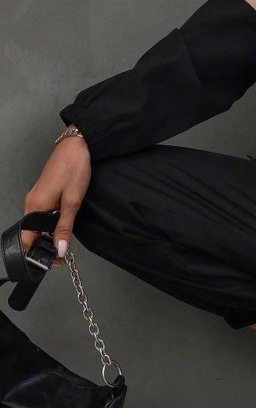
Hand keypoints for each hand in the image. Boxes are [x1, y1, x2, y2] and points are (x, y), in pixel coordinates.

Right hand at [21, 136, 91, 266]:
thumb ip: (64, 227)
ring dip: (48, 235)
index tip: (53, 260)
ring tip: (63, 239)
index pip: (27, 239)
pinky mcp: (42, 194)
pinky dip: (49, 223)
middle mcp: (31, 202)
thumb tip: (59, 249)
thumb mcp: (73, 202)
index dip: (38, 253)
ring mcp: (35, 198)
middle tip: (62, 253)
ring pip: (36, 224)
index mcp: (35, 206)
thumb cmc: (74, 168)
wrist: (77, 146)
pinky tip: (61, 223)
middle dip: (44, 246)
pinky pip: (41, 214)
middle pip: (31, 233)